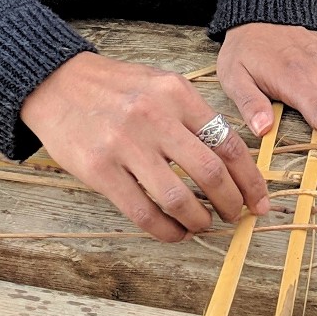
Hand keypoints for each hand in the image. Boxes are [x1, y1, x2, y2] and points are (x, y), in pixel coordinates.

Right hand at [19, 51, 268, 242]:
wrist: (57, 83)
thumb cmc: (116, 88)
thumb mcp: (160, 85)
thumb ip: (193, 116)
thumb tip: (231, 162)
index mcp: (177, 94)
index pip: (227, 143)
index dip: (250, 179)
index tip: (259, 200)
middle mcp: (155, 117)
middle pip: (210, 173)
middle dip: (230, 203)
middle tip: (234, 217)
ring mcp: (125, 144)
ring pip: (178, 198)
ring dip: (198, 221)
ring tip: (202, 225)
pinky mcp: (99, 170)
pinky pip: (143, 213)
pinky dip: (166, 231)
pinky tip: (174, 232)